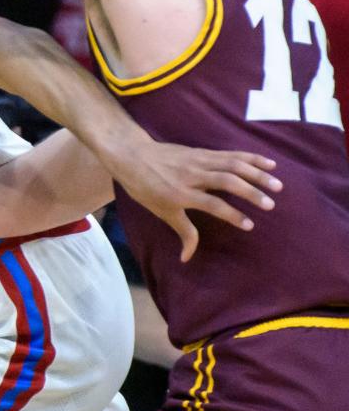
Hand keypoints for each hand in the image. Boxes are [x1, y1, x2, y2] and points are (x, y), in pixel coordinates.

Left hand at [115, 142, 281, 263]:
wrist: (133, 155)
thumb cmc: (145, 188)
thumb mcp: (161, 212)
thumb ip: (182, 232)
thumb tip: (187, 258)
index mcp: (181, 193)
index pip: (212, 205)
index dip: (232, 215)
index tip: (250, 225)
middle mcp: (193, 175)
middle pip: (227, 182)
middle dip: (251, 193)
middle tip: (270, 205)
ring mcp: (199, 161)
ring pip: (233, 165)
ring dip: (257, 174)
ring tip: (277, 185)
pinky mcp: (203, 151)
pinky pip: (231, 154)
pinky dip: (251, 158)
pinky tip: (269, 163)